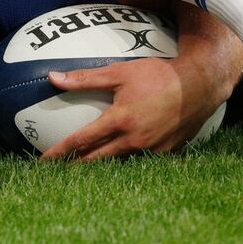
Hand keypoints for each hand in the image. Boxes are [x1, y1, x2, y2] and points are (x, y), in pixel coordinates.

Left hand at [40, 56, 227, 160]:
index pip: (82, 141)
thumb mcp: (119, 72)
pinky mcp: (166, 152)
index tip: (42, 162)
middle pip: (96, 160)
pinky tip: (115, 157)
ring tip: (80, 167)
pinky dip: (123, 159)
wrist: (200, 85)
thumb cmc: (158, 74)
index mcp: (120, 121)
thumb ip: (85, 78)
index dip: (59, 152)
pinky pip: (139, 159)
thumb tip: (53, 78)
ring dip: (98, 166)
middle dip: (74, 167)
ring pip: (117, 162)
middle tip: (56, 171)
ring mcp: (151, 149)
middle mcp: (134, 140)